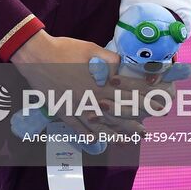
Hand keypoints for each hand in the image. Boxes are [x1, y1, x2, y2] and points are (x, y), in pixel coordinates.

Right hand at [11, 31, 143, 137]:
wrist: (36, 56)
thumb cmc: (65, 50)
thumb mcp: (91, 49)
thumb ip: (109, 59)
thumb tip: (120, 68)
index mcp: (98, 83)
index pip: (125, 95)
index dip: (141, 101)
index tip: (154, 107)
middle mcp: (89, 99)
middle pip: (115, 115)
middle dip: (132, 123)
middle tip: (145, 132)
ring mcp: (75, 108)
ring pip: (98, 125)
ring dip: (114, 134)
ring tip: (128, 141)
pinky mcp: (63, 112)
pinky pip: (77, 128)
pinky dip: (88, 135)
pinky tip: (97, 141)